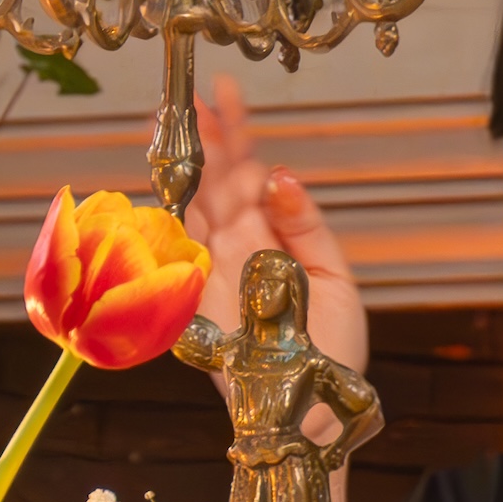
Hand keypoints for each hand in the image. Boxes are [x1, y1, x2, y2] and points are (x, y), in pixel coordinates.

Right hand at [187, 75, 368, 370]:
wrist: (310, 407)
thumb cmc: (328, 349)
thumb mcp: (335, 278)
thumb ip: (306, 227)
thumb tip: (280, 175)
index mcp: (272, 236)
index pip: (250, 174)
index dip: (237, 134)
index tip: (226, 94)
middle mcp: (237, 246)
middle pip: (215, 182)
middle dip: (203, 138)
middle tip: (192, 97)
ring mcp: (211, 270)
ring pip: (193, 206)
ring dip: (187, 166)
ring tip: (179, 123)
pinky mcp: (191, 299)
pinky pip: (174, 250)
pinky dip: (168, 215)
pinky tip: (168, 183)